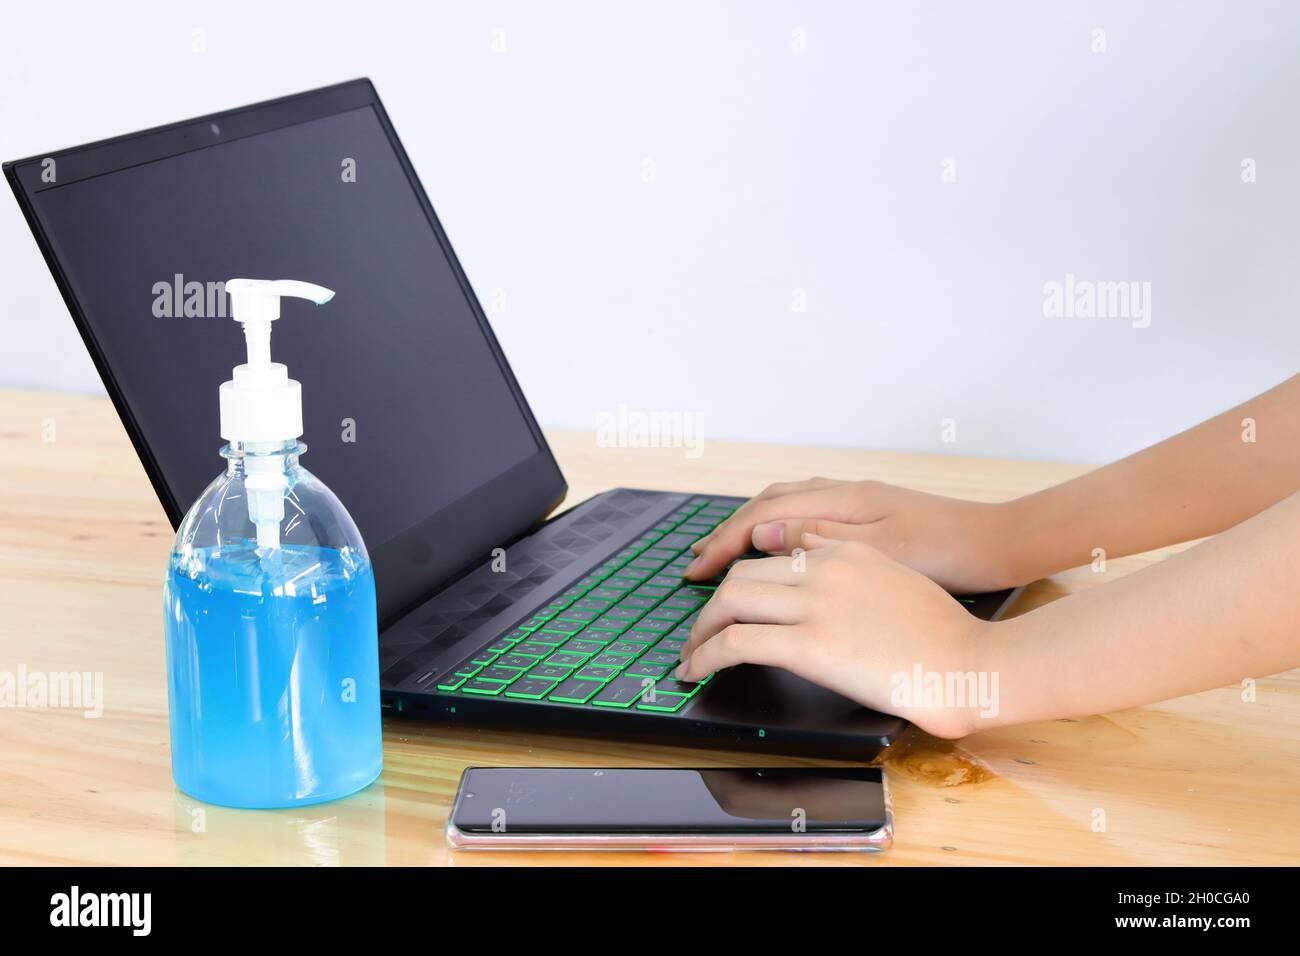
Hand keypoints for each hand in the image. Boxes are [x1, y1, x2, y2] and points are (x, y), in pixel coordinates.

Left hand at [677, 534, 993, 738]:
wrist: (973, 664)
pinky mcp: (811, 645)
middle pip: (741, 573)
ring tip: (692, 655)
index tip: (723, 602)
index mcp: (845, 550)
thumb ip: (846, 556)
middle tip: (698, 632)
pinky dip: (706, 655)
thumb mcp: (895, 573)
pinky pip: (737, 642)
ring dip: (701, 630)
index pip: (769, 553)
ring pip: (729, 601)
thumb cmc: (943, 633)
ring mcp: (816, 604)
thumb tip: (807, 548)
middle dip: (711, 605)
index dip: (736, 578)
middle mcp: (824, 568)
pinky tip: (698, 671)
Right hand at [686, 477, 1022, 593]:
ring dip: (747, 527)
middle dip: (725, 534)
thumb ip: (818, 542)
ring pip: (784, 504)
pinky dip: (776, 526)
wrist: (999, 544)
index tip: (694, 574)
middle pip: (765, 504)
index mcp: (842, 500)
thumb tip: (762, 535)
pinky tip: (776, 547)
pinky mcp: (869, 513)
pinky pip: (804, 511)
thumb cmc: (948, 555)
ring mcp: (856, 499)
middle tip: (695, 564)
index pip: (761, 517)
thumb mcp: (880, 555)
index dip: (722, 546)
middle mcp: (843, 492)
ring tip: (724, 553)